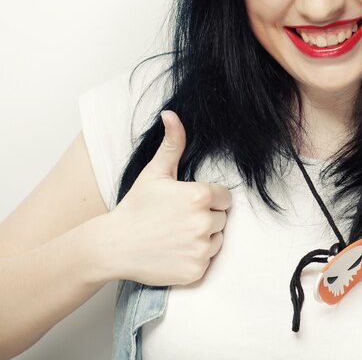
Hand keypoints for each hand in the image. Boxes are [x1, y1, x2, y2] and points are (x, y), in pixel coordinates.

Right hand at [107, 111, 231, 285]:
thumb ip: (172, 143)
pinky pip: (208, 261)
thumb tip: (171, 113)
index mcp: (200, 196)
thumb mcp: (155, 172)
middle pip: (222, 218)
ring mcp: (200, 249)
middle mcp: (204, 223)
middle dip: (206, 217)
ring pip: (217, 239)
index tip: (186, 203)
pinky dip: (196, 258)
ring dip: (203, 238)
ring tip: (176, 235)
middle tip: (178, 220)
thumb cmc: (136, 206)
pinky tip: (175, 252)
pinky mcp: (196, 271)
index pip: (224, 197)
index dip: (208, 199)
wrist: (113, 246)